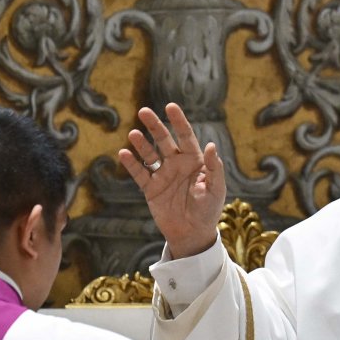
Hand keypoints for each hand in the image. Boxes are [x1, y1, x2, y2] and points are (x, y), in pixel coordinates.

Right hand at [118, 103, 225, 258]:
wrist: (193, 233)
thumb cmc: (209, 210)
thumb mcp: (215, 188)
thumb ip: (214, 167)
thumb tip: (211, 145)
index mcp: (195, 161)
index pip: (186, 136)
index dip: (179, 121)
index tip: (170, 106)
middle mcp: (177, 164)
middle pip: (164, 140)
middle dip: (155, 126)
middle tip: (143, 111)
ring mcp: (163, 175)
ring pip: (150, 154)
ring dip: (141, 144)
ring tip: (133, 133)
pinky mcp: (151, 189)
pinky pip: (139, 174)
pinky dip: (131, 164)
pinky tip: (124, 153)